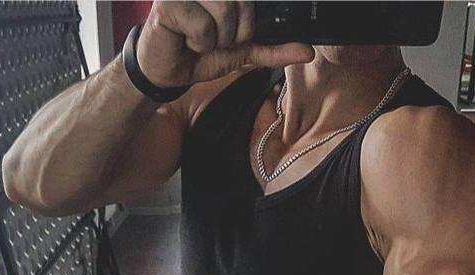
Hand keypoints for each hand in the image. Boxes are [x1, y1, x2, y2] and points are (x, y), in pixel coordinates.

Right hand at [136, 1, 313, 87]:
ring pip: (223, 13)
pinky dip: (198, 42)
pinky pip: (202, 25)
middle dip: (233, 35)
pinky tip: (185, 40)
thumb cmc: (201, 53)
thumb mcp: (244, 52)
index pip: (251, 4)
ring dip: (215, 40)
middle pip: (241, 6)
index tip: (234, 35)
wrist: (167, 69)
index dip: (247, 24)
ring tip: (199, 40)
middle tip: (215, 41)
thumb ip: (275, 50)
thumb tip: (307, 51)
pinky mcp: (169, 2)